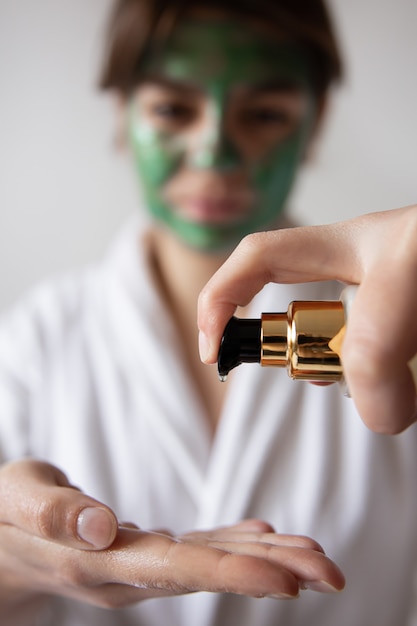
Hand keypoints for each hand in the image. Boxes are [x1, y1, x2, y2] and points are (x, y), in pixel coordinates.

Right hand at [0, 459, 343, 611]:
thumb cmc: (3, 516)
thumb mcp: (15, 499)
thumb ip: (53, 512)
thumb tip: (101, 525)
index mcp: (97, 562)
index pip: (174, 569)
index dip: (232, 571)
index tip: (288, 580)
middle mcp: (127, 573)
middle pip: (207, 573)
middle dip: (270, 572)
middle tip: (329, 572)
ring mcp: (138, 567)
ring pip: (208, 563)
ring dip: (263, 559)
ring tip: (313, 557)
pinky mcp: (142, 554)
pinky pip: (195, 550)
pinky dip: (232, 543)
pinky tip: (264, 537)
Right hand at [198, 205, 416, 433]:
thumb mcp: (412, 266)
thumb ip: (382, 341)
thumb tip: (380, 417)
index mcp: (345, 245)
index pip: (258, 261)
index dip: (220, 298)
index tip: (212, 351)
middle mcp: (367, 281)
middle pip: (309, 329)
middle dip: (318, 364)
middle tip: (341, 383)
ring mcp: (397, 317)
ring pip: (362, 369)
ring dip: (378, 390)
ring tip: (396, 393)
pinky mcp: (416, 354)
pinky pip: (401, 388)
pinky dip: (405, 399)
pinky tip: (411, 397)